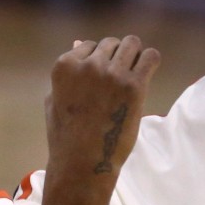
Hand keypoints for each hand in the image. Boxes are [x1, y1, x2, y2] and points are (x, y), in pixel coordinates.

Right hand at [45, 36, 159, 182]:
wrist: (83, 162)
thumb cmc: (66, 136)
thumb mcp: (54, 99)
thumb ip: (68, 72)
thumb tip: (78, 42)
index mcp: (65, 66)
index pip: (88, 45)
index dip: (97, 60)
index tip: (100, 78)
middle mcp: (88, 64)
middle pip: (111, 43)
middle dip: (115, 57)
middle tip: (117, 80)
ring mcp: (112, 73)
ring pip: (132, 44)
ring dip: (133, 56)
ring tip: (132, 75)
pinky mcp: (134, 85)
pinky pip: (150, 56)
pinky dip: (150, 61)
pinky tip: (146, 73)